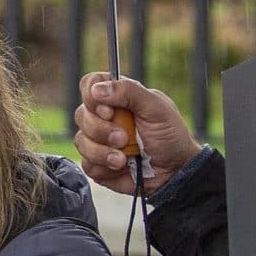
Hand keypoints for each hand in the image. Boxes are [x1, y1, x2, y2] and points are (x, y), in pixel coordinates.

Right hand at [73, 73, 201, 195]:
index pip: (90, 85)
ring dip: (102, 151)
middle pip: (81, 114)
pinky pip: (87, 164)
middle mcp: (104, 117)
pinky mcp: (97, 164)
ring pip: (81, 141)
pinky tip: (121, 167)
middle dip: (102, 130)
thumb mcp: (157, 108)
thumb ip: (130, 92)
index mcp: (118, 97)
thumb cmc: (170, 136)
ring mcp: (98, 141)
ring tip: (124, 158)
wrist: (175, 171)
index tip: (109, 111)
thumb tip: (97, 89)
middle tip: (124, 138)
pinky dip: (104, 167)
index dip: (92, 97)